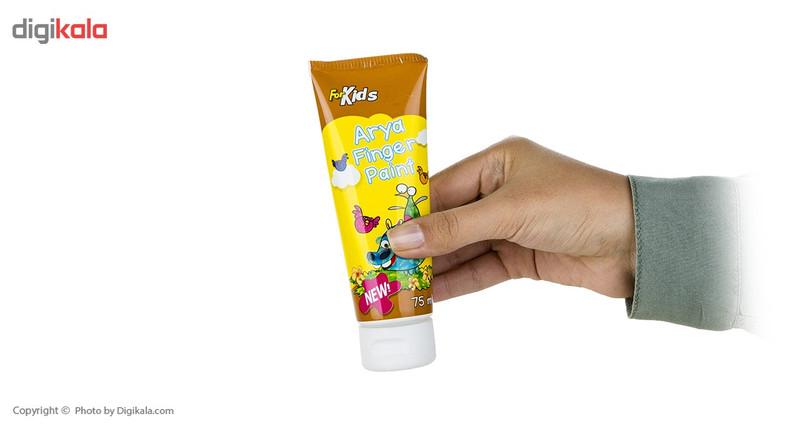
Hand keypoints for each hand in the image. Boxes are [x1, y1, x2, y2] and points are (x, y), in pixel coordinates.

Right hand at [387, 136, 635, 300]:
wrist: (639, 243)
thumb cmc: (579, 205)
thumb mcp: (509, 211)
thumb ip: (454, 228)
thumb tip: (399, 238)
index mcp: (497, 162)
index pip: (440, 187)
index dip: (408, 212)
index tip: (376, 232)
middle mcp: (501, 190)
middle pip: (448, 220)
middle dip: (417, 243)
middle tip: (380, 264)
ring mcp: (512, 225)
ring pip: (462, 247)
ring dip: (434, 266)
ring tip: (399, 284)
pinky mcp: (523, 256)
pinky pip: (482, 268)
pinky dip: (459, 281)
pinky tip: (432, 294)